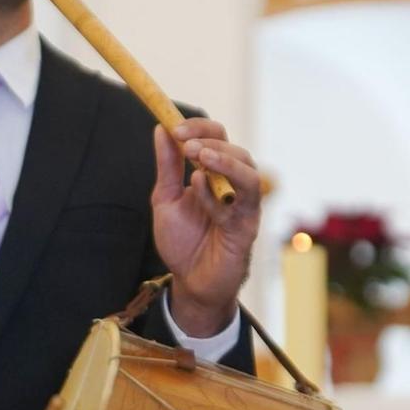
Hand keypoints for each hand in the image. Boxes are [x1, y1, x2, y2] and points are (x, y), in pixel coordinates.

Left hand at [153, 119, 263, 335]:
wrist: (190, 281)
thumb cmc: (183, 242)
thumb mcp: (166, 198)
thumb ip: (167, 166)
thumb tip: (161, 129)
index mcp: (213, 174)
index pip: (216, 138)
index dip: (198, 128)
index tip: (174, 128)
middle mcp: (232, 185)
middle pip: (235, 148)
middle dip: (210, 140)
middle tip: (186, 143)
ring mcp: (243, 204)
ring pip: (248, 169)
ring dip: (223, 157)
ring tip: (198, 155)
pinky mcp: (247, 224)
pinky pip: (244, 199)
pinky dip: (221, 188)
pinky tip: (200, 186)